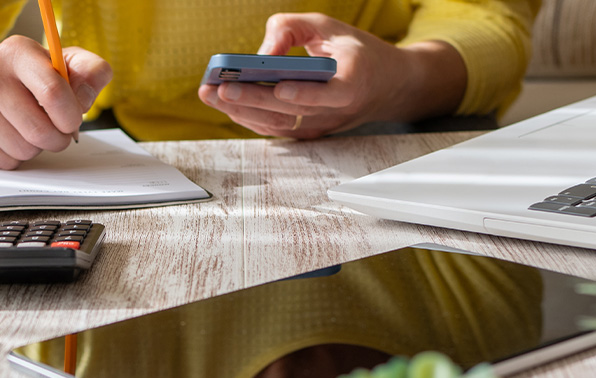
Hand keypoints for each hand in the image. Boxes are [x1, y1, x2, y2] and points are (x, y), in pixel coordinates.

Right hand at [0, 36, 112, 168]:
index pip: (53, 93)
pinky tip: (8, 136)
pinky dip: (14, 156)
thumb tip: (86, 95)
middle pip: (39, 130)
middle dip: (57, 138)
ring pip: (23, 149)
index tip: (71, 119)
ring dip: (34, 147)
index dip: (70, 116)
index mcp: (18, 51)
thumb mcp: (65, 65)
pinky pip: (4, 161)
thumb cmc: (31, 78)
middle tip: (54, 129)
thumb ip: (90, 73)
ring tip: (27, 127)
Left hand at [197, 13, 464, 138]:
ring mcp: (321, 126)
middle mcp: (338, 111)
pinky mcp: (307, 133)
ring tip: (211, 94)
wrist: (384, 86)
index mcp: (354, 81)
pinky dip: (247, 116)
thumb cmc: (354, 52)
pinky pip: (274, 128)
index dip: (305, 94)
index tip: (280, 87)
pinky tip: (224, 102)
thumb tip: (263, 51)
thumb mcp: (329, 26)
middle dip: (253, 99)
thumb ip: (292, 28)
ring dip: (241, 111)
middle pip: (292, 111)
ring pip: (278, 124)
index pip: (331, 95)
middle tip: (221, 88)